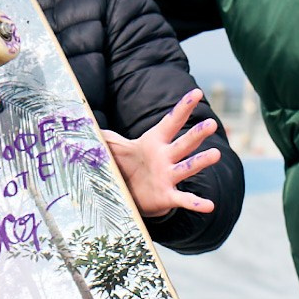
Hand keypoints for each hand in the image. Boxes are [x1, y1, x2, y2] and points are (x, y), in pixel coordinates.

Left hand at [103, 90, 219, 216]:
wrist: (133, 193)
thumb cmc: (128, 165)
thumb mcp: (115, 148)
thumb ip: (104, 134)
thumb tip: (82, 118)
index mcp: (155, 142)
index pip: (171, 121)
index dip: (183, 107)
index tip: (197, 92)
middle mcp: (166, 157)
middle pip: (184, 144)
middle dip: (197, 134)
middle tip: (211, 124)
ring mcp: (168, 177)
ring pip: (187, 167)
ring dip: (201, 162)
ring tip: (215, 155)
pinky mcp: (168, 196)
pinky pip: (184, 199)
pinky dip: (196, 202)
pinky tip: (209, 206)